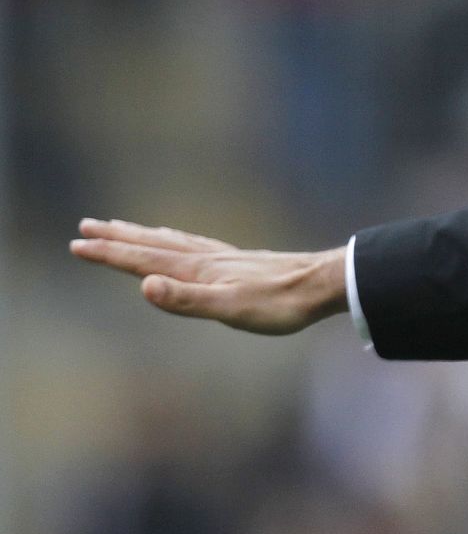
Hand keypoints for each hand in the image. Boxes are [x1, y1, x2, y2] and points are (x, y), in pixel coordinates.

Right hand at [70, 218, 347, 334]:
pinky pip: (196, 245)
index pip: (143, 260)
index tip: (77, 244)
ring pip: (173, 241)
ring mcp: (224, 258)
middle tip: (87, 225)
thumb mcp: (230, 308)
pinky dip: (177, 240)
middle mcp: (207, 258)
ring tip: (125, 227)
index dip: (109, 253)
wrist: (324, 285)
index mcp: (198, 270)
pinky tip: (184, 244)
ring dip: (145, 235)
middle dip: (119, 237)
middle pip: (153, 244)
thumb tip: (144, 286)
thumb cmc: (279, 303)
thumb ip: (187, 299)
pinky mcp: (239, 263)